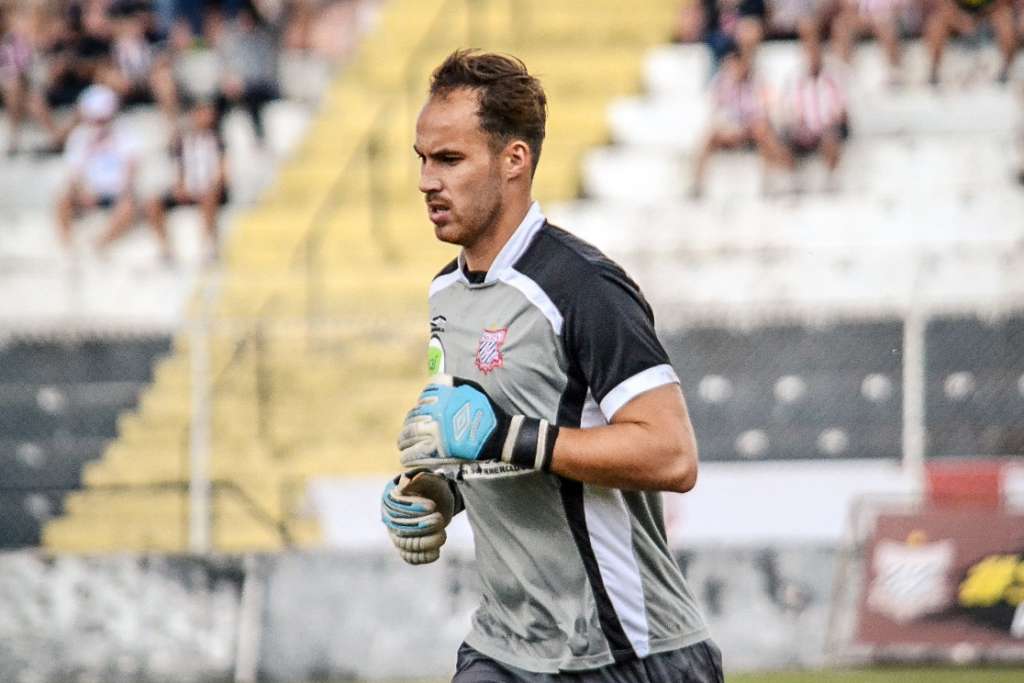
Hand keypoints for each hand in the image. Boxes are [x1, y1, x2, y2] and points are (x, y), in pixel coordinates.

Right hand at [380, 468, 456, 564]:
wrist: (438, 501)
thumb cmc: (432, 488)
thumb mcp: (429, 479)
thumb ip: (420, 478)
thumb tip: (406, 481)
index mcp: (391, 499)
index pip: (397, 504)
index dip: (413, 506)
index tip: (432, 505)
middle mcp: (390, 519)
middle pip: (400, 526)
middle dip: (421, 526)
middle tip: (440, 519)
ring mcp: (397, 535)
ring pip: (405, 544)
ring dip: (424, 543)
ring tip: (442, 536)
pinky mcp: (406, 548)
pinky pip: (410, 557)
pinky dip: (422, 557)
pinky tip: (436, 552)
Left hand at [398, 375, 558, 471]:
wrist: (499, 435)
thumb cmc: (487, 411)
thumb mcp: (472, 388)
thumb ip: (453, 383)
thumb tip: (435, 380)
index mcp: (442, 396)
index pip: (422, 400)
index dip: (419, 409)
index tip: (420, 416)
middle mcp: (436, 411)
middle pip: (412, 418)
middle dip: (409, 426)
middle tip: (407, 435)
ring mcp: (435, 430)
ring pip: (408, 435)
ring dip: (404, 440)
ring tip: (403, 445)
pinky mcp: (437, 449)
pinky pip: (413, 453)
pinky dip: (408, 456)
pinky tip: (406, 457)